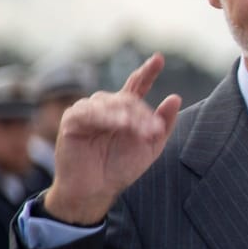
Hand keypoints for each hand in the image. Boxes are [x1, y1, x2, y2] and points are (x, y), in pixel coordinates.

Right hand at [44, 53, 181, 223]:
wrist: (96, 190)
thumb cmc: (121, 168)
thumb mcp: (151, 146)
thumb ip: (163, 123)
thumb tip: (175, 97)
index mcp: (126, 110)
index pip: (137, 85)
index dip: (148, 71)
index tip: (159, 58)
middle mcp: (106, 106)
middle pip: (129, 99)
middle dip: (144, 116)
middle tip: (154, 132)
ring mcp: (88, 111)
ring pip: (112, 104)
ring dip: (129, 118)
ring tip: (141, 133)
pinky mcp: (72, 120)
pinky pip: (90, 112)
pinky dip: (106, 117)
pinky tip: (117, 124)